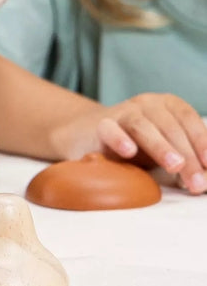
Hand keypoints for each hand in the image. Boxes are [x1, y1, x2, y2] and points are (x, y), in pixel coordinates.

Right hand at [55, 92, 206, 194]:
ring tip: (174, 167)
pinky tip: (129, 152)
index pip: (188, 119)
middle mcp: (147, 103)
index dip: (201, 140)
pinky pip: (110, 129)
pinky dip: (119, 139)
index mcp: (168, 105)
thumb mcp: (166, 149)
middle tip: (196, 181)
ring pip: (143, 126)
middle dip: (187, 156)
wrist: (90, 136)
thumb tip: (206, 179)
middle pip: (170, 127)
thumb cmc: (136, 144)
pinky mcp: (100, 126)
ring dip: (161, 147)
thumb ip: (186, 160)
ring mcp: (122, 112)